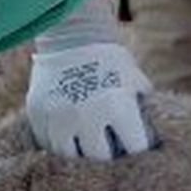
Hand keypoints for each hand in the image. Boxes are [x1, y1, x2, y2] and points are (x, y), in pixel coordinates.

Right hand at [26, 42, 154, 159]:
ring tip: (85, 142)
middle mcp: (87, 115)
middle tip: (108, 146)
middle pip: (99, 157)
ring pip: (69, 154)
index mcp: (118, 107)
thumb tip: (152, 136)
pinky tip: (67, 134)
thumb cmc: (110, 58)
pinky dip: (57, 141)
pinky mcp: (38, 113)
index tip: (134, 145)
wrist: (72, 33)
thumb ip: (141, 109)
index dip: (136, 147)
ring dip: (79, 150)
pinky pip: (46, 142)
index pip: (134, 147)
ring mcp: (59, 116)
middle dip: (107, 153)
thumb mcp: (134, 80)